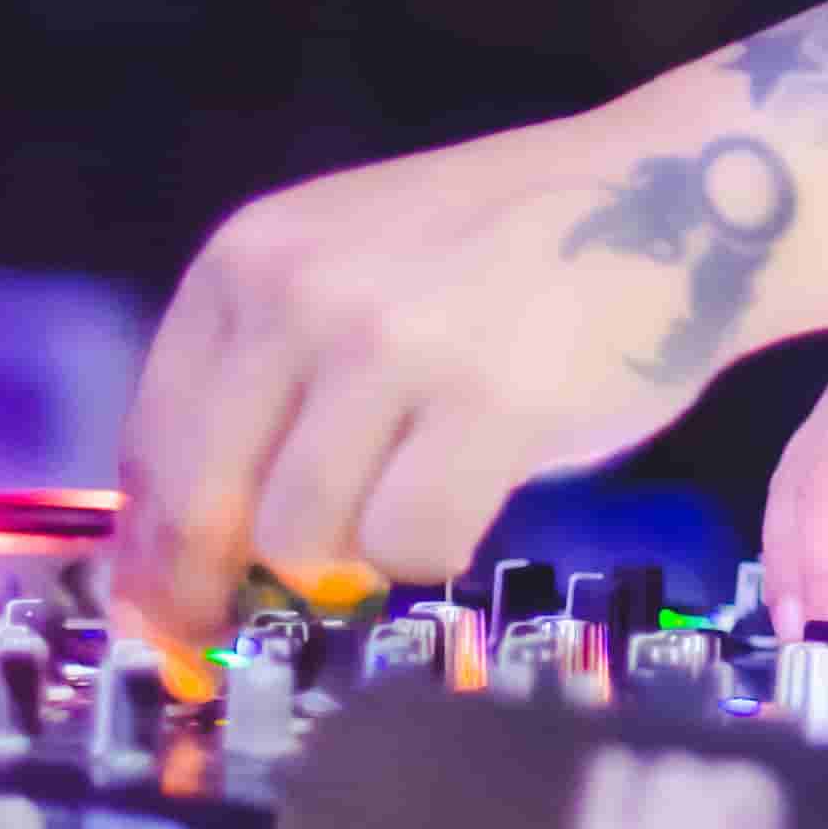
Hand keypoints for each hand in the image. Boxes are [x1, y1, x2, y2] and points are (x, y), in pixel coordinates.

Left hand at [110, 87, 802, 670]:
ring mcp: (394, 343)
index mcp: (252, 257)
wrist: (677, 194)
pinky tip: (472, 502)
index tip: (160, 618)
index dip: (150, 554)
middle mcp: (304, 291)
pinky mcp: (488, 399)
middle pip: (206, 506)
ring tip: (413, 501)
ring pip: (305, 537)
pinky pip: (412, 545)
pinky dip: (436, 552)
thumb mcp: (353, 272)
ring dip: (353, 555)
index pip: (153, 440)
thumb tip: (185, 558)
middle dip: (220, 591)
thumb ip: (267, 383)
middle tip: (246, 633)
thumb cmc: (511, 254)